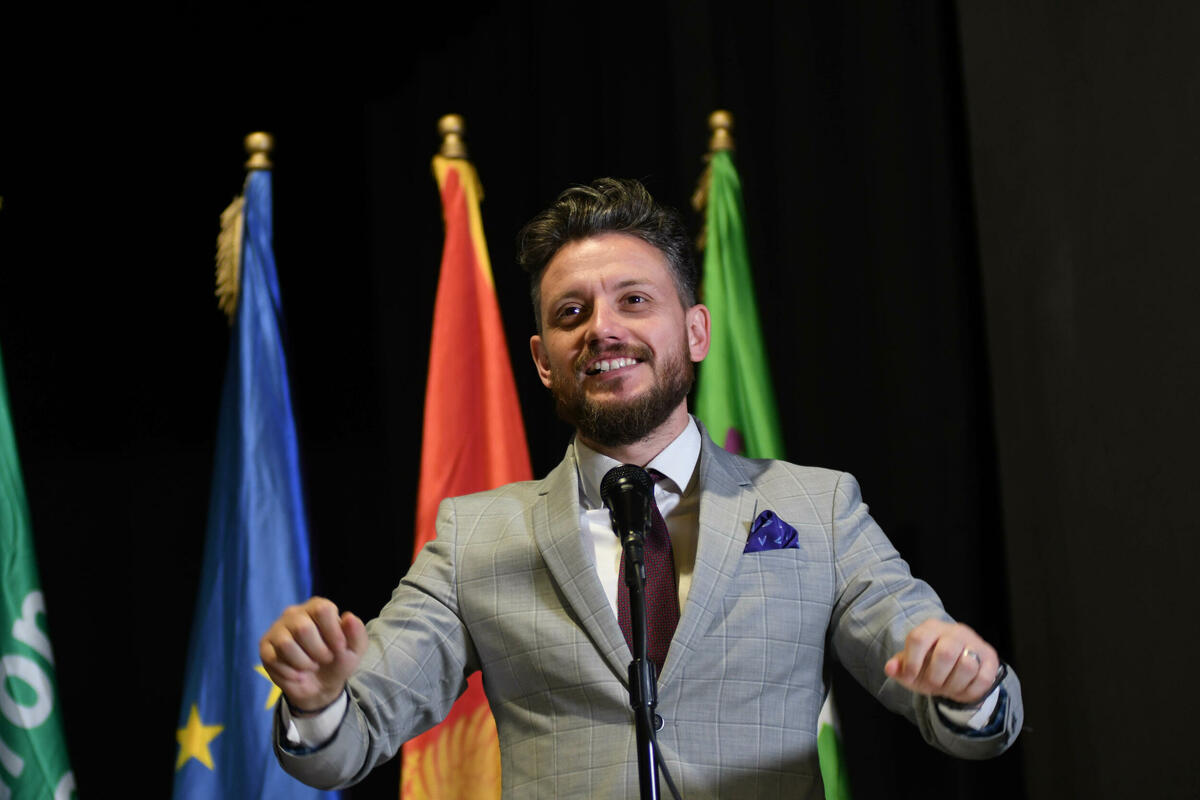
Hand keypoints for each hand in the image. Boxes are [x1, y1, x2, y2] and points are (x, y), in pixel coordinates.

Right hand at [259, 597, 367, 711]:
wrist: (320, 686)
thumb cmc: (338, 659)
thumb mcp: (355, 650)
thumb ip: (357, 633)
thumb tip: (348, 617)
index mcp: (318, 606)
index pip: (322, 609)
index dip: (333, 633)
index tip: (340, 648)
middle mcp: (294, 613)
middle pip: (303, 628)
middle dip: (318, 651)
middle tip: (324, 659)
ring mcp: (277, 629)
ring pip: (286, 644)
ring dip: (304, 663)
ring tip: (310, 666)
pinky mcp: (265, 647)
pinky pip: (273, 659)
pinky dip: (290, 672)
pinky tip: (297, 673)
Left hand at [884, 619, 998, 704]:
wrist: (958, 669)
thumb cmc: (929, 666)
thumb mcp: (912, 668)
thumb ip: (899, 668)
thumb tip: (889, 668)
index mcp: (931, 628)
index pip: (918, 638)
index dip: (912, 662)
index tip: (911, 677)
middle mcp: (955, 631)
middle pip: (945, 653)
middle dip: (936, 677)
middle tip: (933, 685)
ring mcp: (975, 642)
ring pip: (967, 666)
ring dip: (954, 685)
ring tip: (948, 688)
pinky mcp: (991, 657)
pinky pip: (983, 678)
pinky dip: (970, 691)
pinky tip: (962, 690)